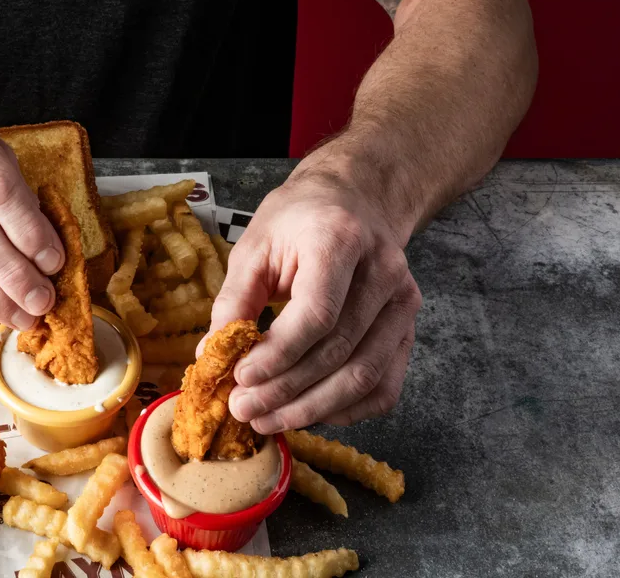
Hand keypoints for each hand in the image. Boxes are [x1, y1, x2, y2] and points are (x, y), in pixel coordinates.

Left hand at [207, 163, 421, 431]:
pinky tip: (307, 413)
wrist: (353, 200)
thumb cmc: (298, 220)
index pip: (317, 313)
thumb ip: (235, 299)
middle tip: (242, 409)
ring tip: (267, 420)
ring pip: (365, 376)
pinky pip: (384, 386)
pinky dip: (345, 410)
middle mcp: (384, 273)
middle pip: (339, 351)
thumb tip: (212, 355)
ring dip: (312, 408)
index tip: (240, 377)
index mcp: (341, 240)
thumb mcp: (255, 245)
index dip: (278, 354)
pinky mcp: (408, 329)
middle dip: (286, 390)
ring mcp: (403, 304)